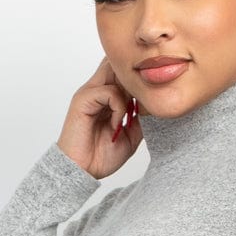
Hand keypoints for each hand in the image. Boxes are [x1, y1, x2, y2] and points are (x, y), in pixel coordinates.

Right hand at [56, 54, 142, 179]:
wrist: (83, 171)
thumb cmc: (101, 156)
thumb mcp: (130, 136)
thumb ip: (140, 119)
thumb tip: (152, 106)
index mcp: (106, 97)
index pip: (121, 72)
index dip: (137, 78)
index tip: (148, 98)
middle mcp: (97, 90)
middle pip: (117, 64)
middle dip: (134, 79)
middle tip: (141, 102)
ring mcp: (89, 93)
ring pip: (115, 73)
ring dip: (128, 94)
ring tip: (127, 118)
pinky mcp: (83, 99)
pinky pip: (109, 92)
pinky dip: (118, 107)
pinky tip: (115, 124)